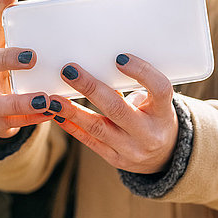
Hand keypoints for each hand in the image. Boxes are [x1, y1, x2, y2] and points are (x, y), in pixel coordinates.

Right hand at [0, 0, 52, 137]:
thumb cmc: (7, 71)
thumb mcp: (9, 46)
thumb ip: (10, 21)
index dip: (2, 16)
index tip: (18, 13)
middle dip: (8, 60)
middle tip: (33, 58)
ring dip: (23, 102)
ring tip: (48, 100)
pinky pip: (10, 124)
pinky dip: (31, 120)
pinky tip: (51, 114)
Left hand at [47, 54, 178, 173]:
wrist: (164, 157)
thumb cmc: (155, 116)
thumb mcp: (155, 102)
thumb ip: (134, 85)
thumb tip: (99, 61)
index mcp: (164, 112)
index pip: (159, 89)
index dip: (141, 71)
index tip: (119, 58)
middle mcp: (149, 133)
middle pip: (117, 109)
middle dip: (90, 88)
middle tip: (69, 71)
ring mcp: (132, 150)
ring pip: (98, 128)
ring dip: (72, 111)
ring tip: (52, 98)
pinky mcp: (116, 159)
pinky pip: (90, 141)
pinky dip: (72, 126)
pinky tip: (57, 114)